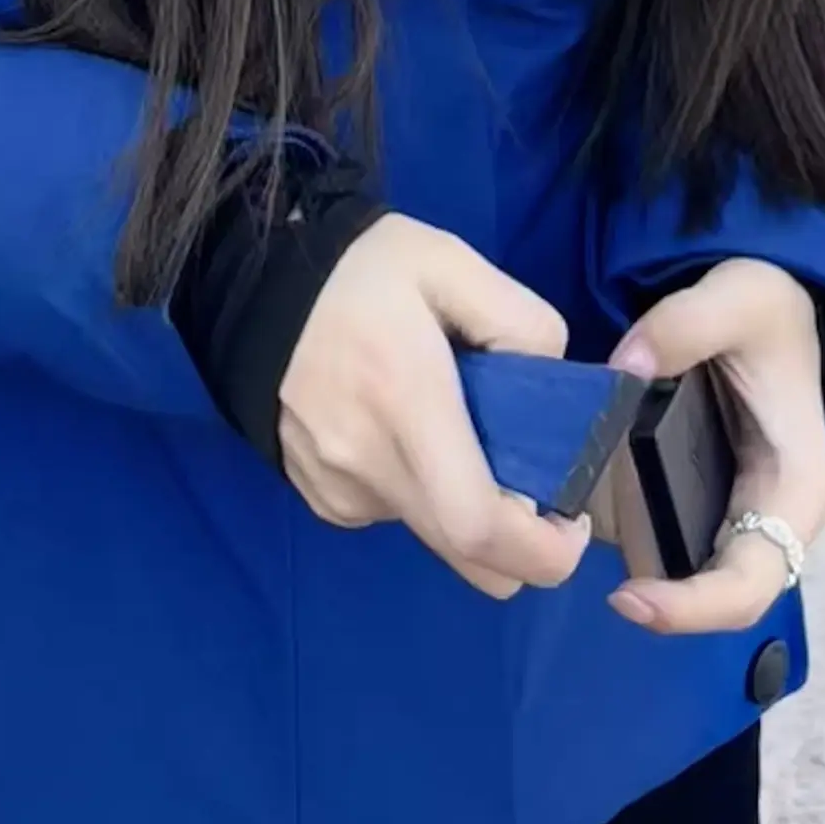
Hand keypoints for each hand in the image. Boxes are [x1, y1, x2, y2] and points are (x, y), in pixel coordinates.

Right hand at [276, 213, 593, 600]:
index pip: (479, 525)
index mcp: (408, 404)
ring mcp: (339, 492)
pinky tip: (399, 427)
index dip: (543, 549)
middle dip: (523, 538)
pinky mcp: (321, 499)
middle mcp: (370, 466)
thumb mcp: (451, 263)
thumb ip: (521, 321)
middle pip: (473, 559)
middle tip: (533, 474)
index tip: (571, 517)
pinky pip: (396, 517)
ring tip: (450, 425)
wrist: (253, 281)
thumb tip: (555, 387)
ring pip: (437, 537)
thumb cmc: (361, 269)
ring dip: (465, 505)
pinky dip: (419, 491)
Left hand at [600, 257, 824, 634]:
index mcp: (793, 488)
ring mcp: (737, 513)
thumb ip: (684, 326)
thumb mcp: (737, 297)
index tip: (626, 598)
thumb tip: (626, 368)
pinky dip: (628, 531)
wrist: (769, 299)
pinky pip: (667, 536)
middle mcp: (771, 517)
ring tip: (575, 539)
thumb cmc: (766, 307)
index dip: (692, 608)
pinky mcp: (707, 499)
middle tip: (597, 590)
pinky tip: (582, 505)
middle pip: (720, 596)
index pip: (750, 583)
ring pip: (689, 573)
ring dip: (639, 568)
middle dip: (663, 604)